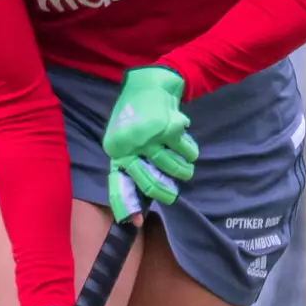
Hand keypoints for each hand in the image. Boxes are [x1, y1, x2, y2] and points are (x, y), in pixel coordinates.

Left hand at [103, 67, 197, 216]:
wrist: (149, 83)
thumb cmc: (135, 115)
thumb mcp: (123, 139)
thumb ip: (128, 163)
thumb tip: (137, 198)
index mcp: (115, 150)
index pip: (118, 183)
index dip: (126, 205)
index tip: (136, 223)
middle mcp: (128, 146)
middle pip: (149, 182)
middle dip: (165, 192)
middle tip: (173, 195)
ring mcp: (149, 138)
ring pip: (172, 168)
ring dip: (183, 172)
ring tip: (186, 170)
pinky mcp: (168, 128)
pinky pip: (186, 151)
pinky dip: (191, 152)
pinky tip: (189, 148)